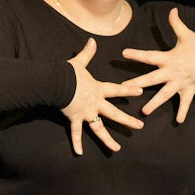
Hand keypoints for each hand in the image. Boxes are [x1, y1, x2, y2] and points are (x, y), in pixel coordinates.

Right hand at [61, 37, 143, 154]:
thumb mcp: (79, 62)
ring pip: (99, 128)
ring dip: (108, 140)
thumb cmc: (68, 73)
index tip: (140, 93)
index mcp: (98, 89)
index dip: (129, 91)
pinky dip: (77, 143)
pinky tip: (79, 153)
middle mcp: (95, 103)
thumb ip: (87, 53)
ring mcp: (85, 113)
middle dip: (128, 120)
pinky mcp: (74, 118)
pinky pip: (76, 133)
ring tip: (117, 149)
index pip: (117, 90)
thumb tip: (92, 40)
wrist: (54, 83)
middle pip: (114, 114)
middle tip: (140, 126)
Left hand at [123, 7, 194, 122]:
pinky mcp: (190, 90)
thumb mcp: (186, 34)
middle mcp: (171, 72)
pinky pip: (186, 103)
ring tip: (144, 112)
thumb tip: (172, 9)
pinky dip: (183, 112)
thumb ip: (176, 24)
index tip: (124, 53)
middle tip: (124, 89)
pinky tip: (179, 121)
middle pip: (152, 79)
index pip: (149, 56)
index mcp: (168, 58)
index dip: (136, 54)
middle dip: (137, 84)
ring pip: (165, 95)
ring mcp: (180, 83)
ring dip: (155, 103)